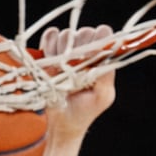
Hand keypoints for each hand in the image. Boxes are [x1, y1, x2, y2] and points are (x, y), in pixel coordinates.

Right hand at [39, 26, 116, 142]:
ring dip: (63, 53)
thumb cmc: (84, 111)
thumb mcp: (103, 96)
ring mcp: (66, 50)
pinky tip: (51, 65)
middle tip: (75, 70)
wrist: (60, 123)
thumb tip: (103, 52)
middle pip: (85, 32)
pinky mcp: (48, 51)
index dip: (98, 41)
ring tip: (62, 72)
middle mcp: (85, 50)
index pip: (104, 33)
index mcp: (102, 57)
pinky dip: (49, 47)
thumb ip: (107, 73)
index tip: (90, 58)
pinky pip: (50, 36)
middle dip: (80, 50)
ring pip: (67, 34)